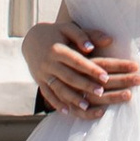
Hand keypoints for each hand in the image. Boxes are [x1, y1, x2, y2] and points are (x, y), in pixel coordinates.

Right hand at [23, 19, 139, 116]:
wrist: (31, 39)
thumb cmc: (56, 33)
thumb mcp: (69, 29)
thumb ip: (86, 35)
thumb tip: (107, 41)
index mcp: (57, 49)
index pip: (76, 61)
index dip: (90, 69)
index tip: (105, 76)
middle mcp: (48, 63)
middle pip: (68, 77)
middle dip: (85, 85)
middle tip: (101, 92)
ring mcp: (42, 74)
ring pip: (58, 89)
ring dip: (72, 98)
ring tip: (87, 106)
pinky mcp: (39, 82)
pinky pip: (48, 95)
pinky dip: (57, 104)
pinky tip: (68, 112)